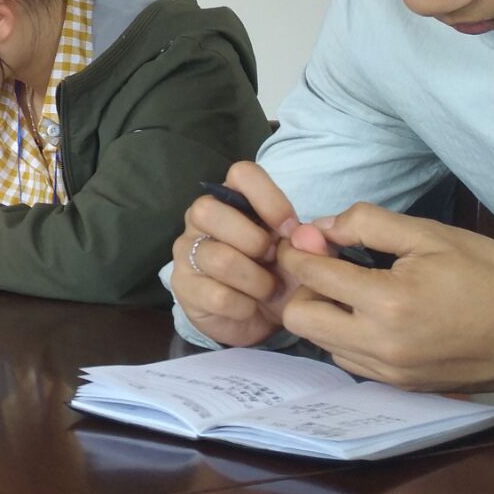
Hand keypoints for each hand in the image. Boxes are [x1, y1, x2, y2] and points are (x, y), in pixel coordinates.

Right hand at [169, 161, 305, 347]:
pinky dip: (245, 307)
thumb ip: (310, 243)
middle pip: (208, 210)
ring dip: (256, 281)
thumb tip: (307, 236)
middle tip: (271, 261)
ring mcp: (186, 250)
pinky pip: (218, 296)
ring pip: (218, 258)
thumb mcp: (299, 256)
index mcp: (232, 199)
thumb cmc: (277, 275)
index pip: (242, 174)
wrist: (257, 319)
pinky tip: (249, 308)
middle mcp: (201, 217)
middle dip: (253, 241)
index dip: (270, 200)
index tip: (289, 231)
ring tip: (266, 290)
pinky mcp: (183, 286)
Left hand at [278, 204, 493, 391]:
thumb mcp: (430, 234)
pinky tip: (371, 315)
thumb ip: (366, 224)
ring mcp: (390, 372)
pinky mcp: (401, 386)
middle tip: (327, 267)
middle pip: (299, 318)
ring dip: (324, 314)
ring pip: (321, 343)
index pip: (310, 276)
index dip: (298, 251)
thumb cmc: (489, 276)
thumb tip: (319, 228)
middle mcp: (380, 345)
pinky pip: (350, 360)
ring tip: (352, 290)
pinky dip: (347, 336)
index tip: (306, 239)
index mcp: (387, 302)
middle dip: (303, 288)